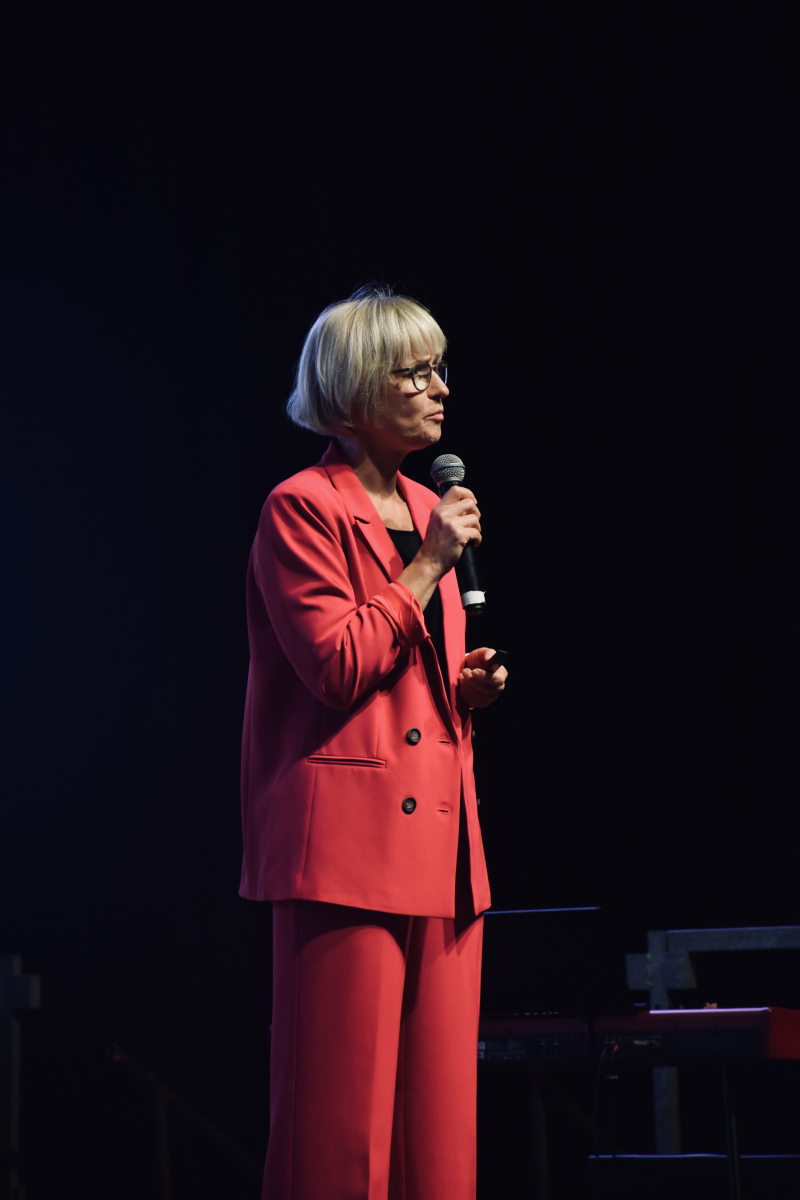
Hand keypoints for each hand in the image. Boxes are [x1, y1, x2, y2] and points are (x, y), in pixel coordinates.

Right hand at [398, 486, 480, 610]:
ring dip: (477, 528)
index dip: (468, 494)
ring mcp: (451, 524)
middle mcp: (444, 514)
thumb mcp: (436, 523)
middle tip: (473, 524)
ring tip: (471, 536)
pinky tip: (472, 544)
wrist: (428, 563)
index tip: (473, 503)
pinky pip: (477, 533)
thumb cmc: (434, 546)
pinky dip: (477, 540)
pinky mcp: (458, 535)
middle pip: (470, 503)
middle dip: (476, 513)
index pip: (455, 490)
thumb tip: (468, 506)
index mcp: (438, 510)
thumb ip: (448, 513)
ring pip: (475, 518)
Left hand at [458, 646, 506, 708]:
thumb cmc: (478, 660)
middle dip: (472, 681)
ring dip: (467, 687)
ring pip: (479, 697)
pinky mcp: (482, 703)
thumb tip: (488, 658)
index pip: (497, 680)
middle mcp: (499, 687)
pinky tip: (463, 686)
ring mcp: (491, 696)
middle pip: (487, 690)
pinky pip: (474, 702)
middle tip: (464, 671)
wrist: (470, 668)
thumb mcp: (482, 652)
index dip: (484, 677)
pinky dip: (465, 694)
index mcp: (502, 675)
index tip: (473, 671)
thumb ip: (486, 653)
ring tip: (462, 677)